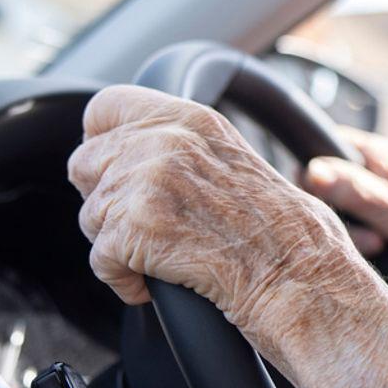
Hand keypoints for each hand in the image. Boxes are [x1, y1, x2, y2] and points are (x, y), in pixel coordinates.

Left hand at [67, 85, 387, 387]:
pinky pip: (98, 260)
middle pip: (85, 164)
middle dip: (107, 200)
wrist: (302, 276)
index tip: (112, 168)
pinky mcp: (135, 228)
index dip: (102, 142)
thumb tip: (130, 152)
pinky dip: (123, 280)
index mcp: (191, 118)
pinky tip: (157, 281)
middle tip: (147, 225)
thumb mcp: (234, 159)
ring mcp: (148, 182)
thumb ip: (181, 146)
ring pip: (90, 217)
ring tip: (164, 254)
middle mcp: (165, 140)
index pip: (104, 107)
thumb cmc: (283, 232)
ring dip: (118, 244)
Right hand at [302, 126, 387, 276]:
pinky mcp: (382, 224)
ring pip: (339, 210)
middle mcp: (376, 172)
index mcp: (378, 155)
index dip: (311, 171)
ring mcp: (378, 198)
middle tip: (359, 232)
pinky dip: (358, 243)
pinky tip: (376, 253)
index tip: (315, 200)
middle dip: (333, 211)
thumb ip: (351, 189)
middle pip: (326, 183)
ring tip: (375, 245)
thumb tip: (311, 171)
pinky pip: (353, 229)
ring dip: (349, 231)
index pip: (323, 145)